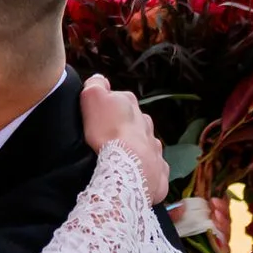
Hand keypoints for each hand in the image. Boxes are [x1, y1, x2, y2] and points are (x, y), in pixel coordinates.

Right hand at [79, 75, 169, 203]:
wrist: (129, 169)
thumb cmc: (109, 133)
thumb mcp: (94, 98)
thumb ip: (95, 84)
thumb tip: (98, 78)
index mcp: (131, 105)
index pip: (119, 98)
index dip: (108, 105)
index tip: (97, 116)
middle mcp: (146, 123)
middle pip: (134, 121)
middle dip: (123, 127)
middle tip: (105, 138)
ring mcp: (154, 147)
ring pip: (145, 142)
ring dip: (135, 147)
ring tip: (119, 157)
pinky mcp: (158, 170)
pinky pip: (151, 166)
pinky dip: (143, 168)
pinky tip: (132, 173)